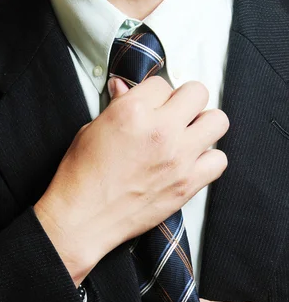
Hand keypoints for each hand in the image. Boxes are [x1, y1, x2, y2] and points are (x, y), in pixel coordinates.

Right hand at [34, 77, 228, 284]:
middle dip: (185, 101)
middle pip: (198, 92)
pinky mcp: (187, 184)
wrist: (83, 219)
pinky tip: (191, 163)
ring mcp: (178, 157)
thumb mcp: (92, 129)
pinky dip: (209, 160)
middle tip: (174, 115)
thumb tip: (124, 88)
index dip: (156, 94)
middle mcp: (160, 130)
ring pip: (217, 121)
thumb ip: (117, 106)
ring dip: (204, 126)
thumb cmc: (81, 177)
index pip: (162, 82)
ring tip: (187, 137)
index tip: (151, 106)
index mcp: (132, 111)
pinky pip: (219, 160)